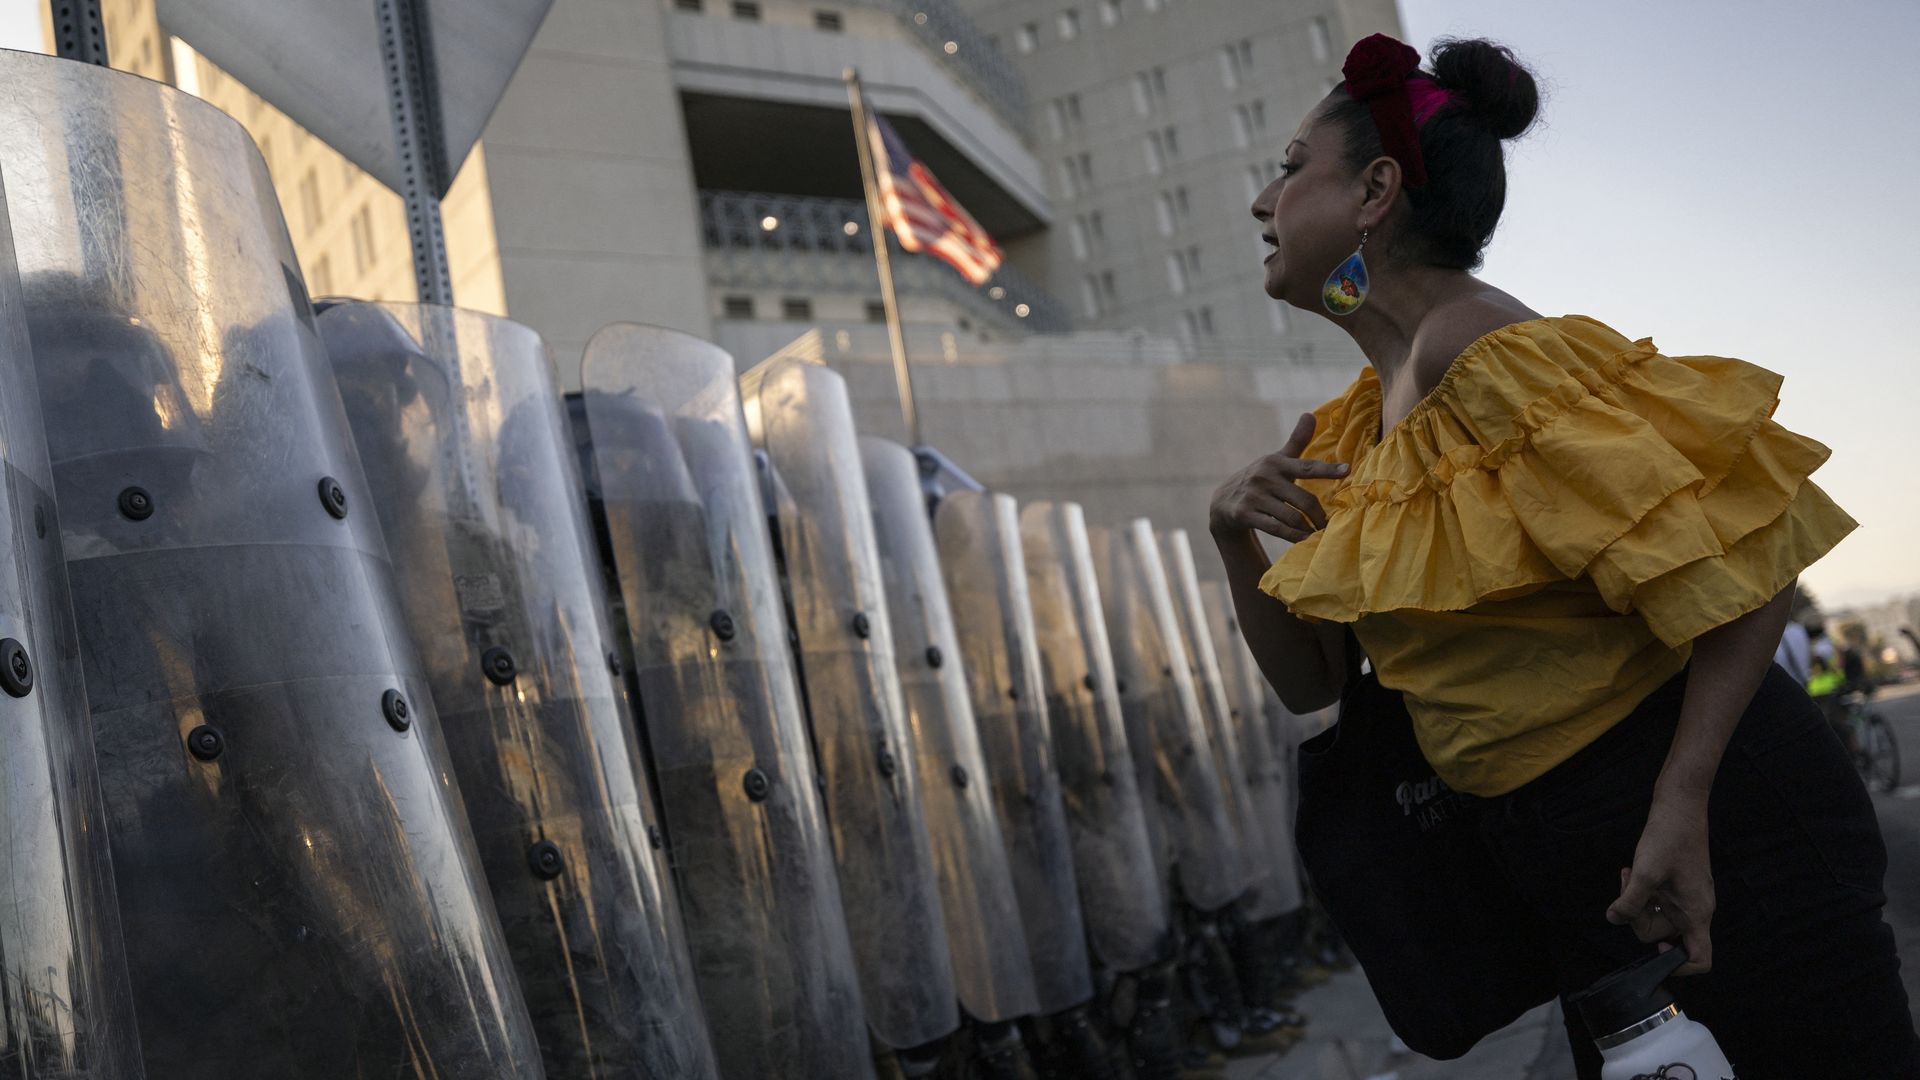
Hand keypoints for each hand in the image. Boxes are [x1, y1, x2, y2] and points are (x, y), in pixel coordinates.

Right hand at [1209, 412, 1349, 542]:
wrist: (1223, 501)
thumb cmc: (1260, 479)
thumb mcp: (1276, 459)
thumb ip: (1296, 441)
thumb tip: (1310, 414)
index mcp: (1276, 462)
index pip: (1307, 466)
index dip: (1328, 469)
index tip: (1348, 470)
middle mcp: (1265, 477)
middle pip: (1303, 500)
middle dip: (1319, 515)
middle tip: (1328, 525)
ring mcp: (1254, 496)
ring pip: (1291, 516)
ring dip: (1308, 528)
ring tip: (1318, 534)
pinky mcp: (1245, 513)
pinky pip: (1276, 528)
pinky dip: (1293, 536)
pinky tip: (1303, 540)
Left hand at [1606, 795, 1715, 975]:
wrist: (1680, 807)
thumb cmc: (1669, 838)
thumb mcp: (1645, 873)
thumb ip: (1630, 902)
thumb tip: (1614, 919)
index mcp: (1696, 914)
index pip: (1699, 959)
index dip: (1679, 966)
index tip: (1655, 951)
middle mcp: (1695, 909)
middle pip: (1664, 935)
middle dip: (1639, 917)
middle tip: (1627, 890)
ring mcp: (1686, 897)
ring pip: (1655, 916)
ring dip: (1636, 901)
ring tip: (1628, 875)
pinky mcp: (1677, 884)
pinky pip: (1656, 899)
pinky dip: (1641, 891)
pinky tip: (1631, 872)